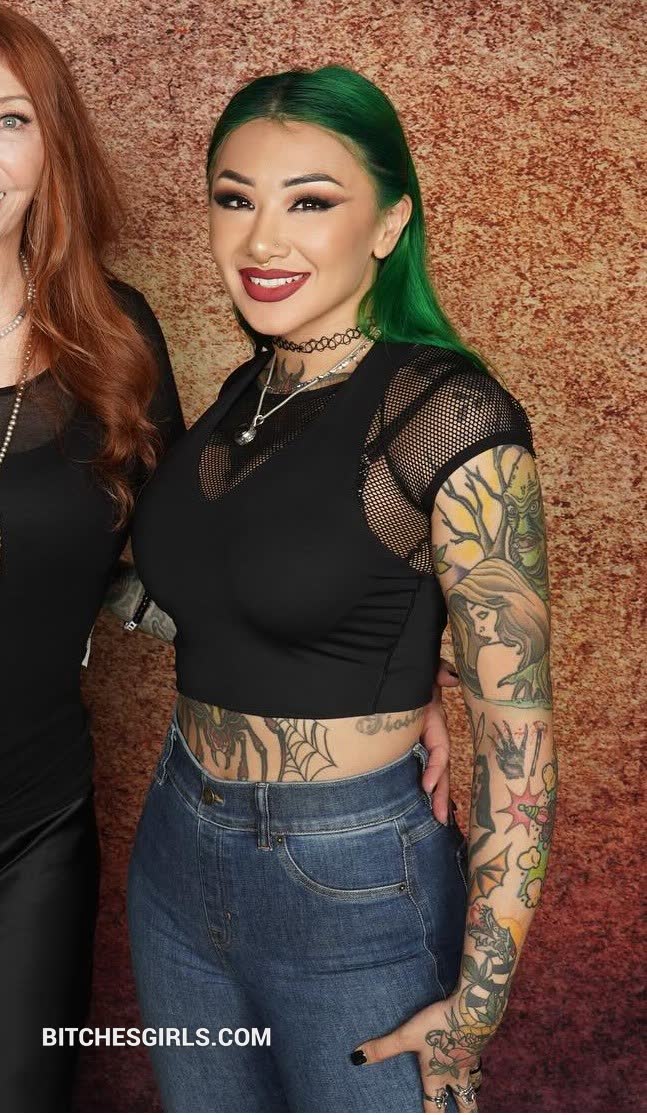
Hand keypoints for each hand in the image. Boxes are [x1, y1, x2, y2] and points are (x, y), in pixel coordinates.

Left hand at [350, 994, 482, 1112]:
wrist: (474, 1010)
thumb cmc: (439, 1026)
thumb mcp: (407, 1036)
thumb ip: (384, 1048)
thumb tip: (358, 1058)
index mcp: (436, 1077)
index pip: (434, 1106)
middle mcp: (455, 1074)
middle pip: (465, 1103)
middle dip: (464, 1112)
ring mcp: (469, 1059)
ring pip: (473, 1083)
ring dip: (471, 1090)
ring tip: (470, 1092)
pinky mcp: (478, 1042)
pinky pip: (476, 1060)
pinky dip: (473, 1065)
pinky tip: (470, 1054)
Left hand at [420, 657, 459, 822]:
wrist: (390, 670)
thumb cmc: (408, 670)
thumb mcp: (422, 669)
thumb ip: (436, 670)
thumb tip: (451, 678)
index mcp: (433, 719)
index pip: (440, 747)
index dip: (436, 767)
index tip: (427, 785)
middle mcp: (429, 734)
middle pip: (439, 767)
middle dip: (441, 793)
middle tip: (440, 819)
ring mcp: (419, 741)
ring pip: (431, 772)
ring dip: (435, 796)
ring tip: (437, 821)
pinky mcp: (407, 747)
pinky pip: (418, 769)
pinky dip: (424, 787)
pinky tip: (421, 809)